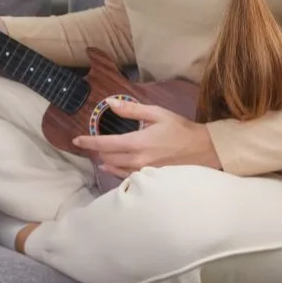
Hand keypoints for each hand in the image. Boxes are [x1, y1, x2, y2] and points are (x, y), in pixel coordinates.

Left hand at [70, 98, 221, 178]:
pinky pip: (126, 177)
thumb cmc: (181, 129)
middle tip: (89, 144)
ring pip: (115, 169)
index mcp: (138, 143)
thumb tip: (110, 103)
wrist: (204, 150)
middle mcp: (138, 160)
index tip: (76, 141)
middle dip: (96, 151)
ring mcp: (144, 172)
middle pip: (107, 158)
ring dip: (105, 161)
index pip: (105, 144)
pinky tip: (111, 167)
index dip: (88, 142)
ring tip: (99, 155)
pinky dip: (116, 171)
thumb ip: (132, 110)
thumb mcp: (157, 114)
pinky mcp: (151, 179)